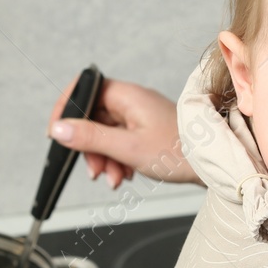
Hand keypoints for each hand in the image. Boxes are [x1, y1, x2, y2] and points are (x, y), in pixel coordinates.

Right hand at [48, 76, 196, 188]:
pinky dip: (117, 159)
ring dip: (103, 158)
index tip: (56, 132)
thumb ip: (90, 138)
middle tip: (94, 170)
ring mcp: (138, 115)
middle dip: (89, 146)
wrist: (212, 164)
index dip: (65, 109)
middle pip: (92, 117)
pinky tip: (125, 174)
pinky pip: (119, 141)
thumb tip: (58, 129)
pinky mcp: (145, 130)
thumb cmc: (178, 151)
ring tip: (113, 178)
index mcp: (126, 95)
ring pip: (105, 133)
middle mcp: (131, 101)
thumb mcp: (127, 148)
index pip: (83, 89)